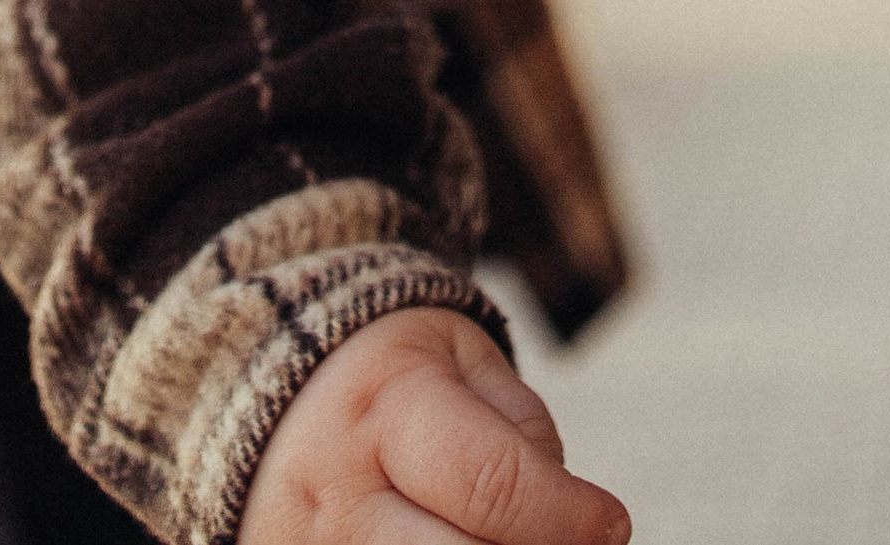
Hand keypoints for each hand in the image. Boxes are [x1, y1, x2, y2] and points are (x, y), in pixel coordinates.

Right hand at [242, 310, 624, 544]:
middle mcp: (340, 494)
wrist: (278, 394)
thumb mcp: (463, 363)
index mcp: (387, 408)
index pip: (491, 483)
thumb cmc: (394, 374)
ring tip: (515, 536)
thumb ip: (520, 433)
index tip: (612, 523)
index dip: (567, 515)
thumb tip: (576, 522)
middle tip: (572, 541)